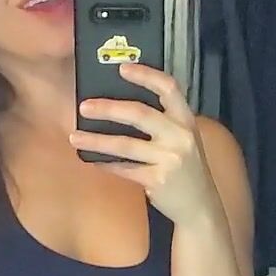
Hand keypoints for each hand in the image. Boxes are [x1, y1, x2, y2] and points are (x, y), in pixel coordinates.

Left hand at [71, 65, 218, 230]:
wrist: (200, 207)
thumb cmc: (186, 169)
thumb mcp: (183, 139)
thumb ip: (162, 123)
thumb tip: (119, 106)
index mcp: (186, 120)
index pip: (169, 88)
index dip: (145, 75)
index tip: (122, 68)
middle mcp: (180, 136)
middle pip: (140, 114)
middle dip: (108, 109)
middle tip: (84, 107)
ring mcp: (169, 159)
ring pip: (125, 145)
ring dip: (97, 140)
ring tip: (75, 137)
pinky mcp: (157, 180)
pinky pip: (124, 169)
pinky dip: (106, 164)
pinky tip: (92, 159)